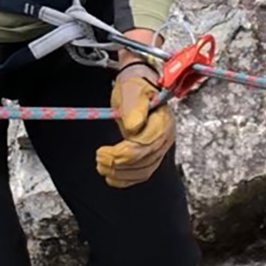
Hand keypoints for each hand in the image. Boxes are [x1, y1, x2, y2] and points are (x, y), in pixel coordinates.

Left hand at [96, 62, 174, 187]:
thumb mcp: (131, 92)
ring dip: (121, 173)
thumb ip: (133, 109)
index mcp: (163, 121)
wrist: (138, 86)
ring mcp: (160, 147)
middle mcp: (165, 137)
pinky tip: (112, 177)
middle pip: (145, 159)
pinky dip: (127, 178)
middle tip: (99, 159)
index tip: (103, 151)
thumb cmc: (134, 88)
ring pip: (144, 169)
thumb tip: (133, 129)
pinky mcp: (152, 154)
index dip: (124, 152)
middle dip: (120, 163)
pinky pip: (142, 172)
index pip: (146, 145)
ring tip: (102, 167)